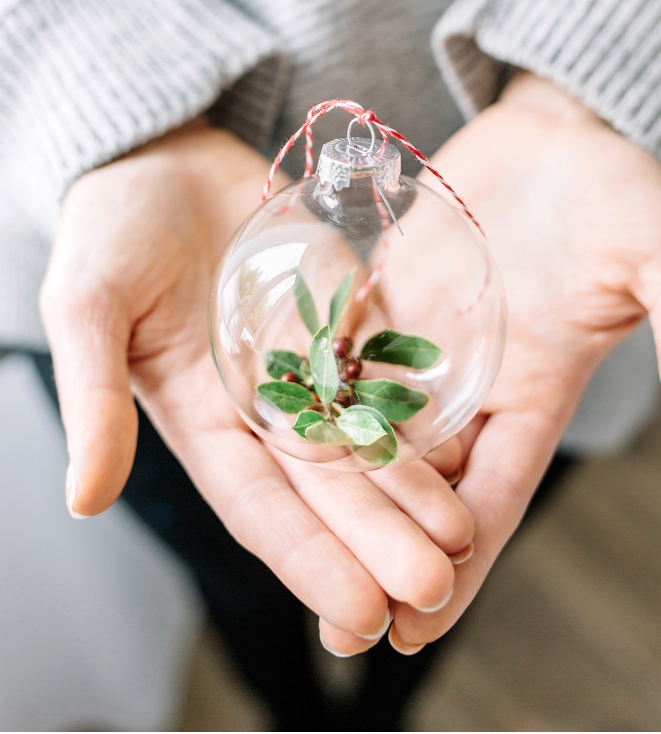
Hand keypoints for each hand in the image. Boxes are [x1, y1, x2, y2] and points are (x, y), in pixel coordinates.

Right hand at [40, 121, 472, 646]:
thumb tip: (84, 500)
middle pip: (329, 487)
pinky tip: (468, 442)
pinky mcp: (343, 315)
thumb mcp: (90, 305)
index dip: (309, 560)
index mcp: (202, 420)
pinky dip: (423, 408)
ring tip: (465, 533)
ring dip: (414, 489)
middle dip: (381, 540)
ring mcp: (309, 362)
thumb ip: (91, 396)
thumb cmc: (112, 229)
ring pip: (368, 439)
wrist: (162, 155)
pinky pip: (388, 369)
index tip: (361, 614)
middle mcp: (263, 407)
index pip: (261, 507)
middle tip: (437, 585)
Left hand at [330, 72, 660, 655]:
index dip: (463, 562)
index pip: (496, 494)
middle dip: (384, 549)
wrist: (555, 128)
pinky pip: (338, 353)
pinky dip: (305, 391)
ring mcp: (423, 340)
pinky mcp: (384, 296)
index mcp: (537, 389)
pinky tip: (258, 429)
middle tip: (340, 629)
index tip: (419, 626)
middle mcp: (473, 381)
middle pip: (422, 482)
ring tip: (286, 547)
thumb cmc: (614, 188)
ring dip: (334, 487)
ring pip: (370, 427)